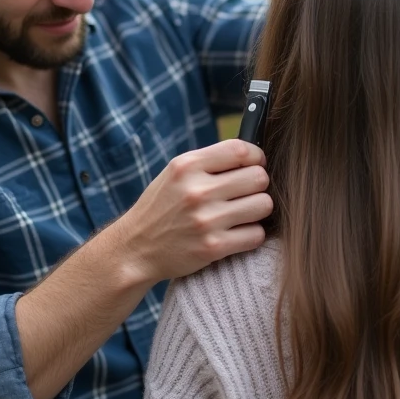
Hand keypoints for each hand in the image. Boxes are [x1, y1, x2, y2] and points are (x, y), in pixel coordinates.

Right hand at [109, 139, 270, 284]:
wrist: (136, 248)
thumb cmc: (161, 207)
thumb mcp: (175, 174)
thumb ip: (209, 163)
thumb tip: (254, 157)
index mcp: (187, 166)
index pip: (241, 150)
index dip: (256, 156)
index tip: (255, 165)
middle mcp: (197, 191)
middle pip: (258, 178)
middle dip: (258, 185)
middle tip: (246, 193)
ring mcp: (206, 220)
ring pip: (263, 205)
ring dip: (258, 210)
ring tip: (243, 213)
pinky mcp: (213, 247)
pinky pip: (256, 234)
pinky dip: (252, 234)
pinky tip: (237, 233)